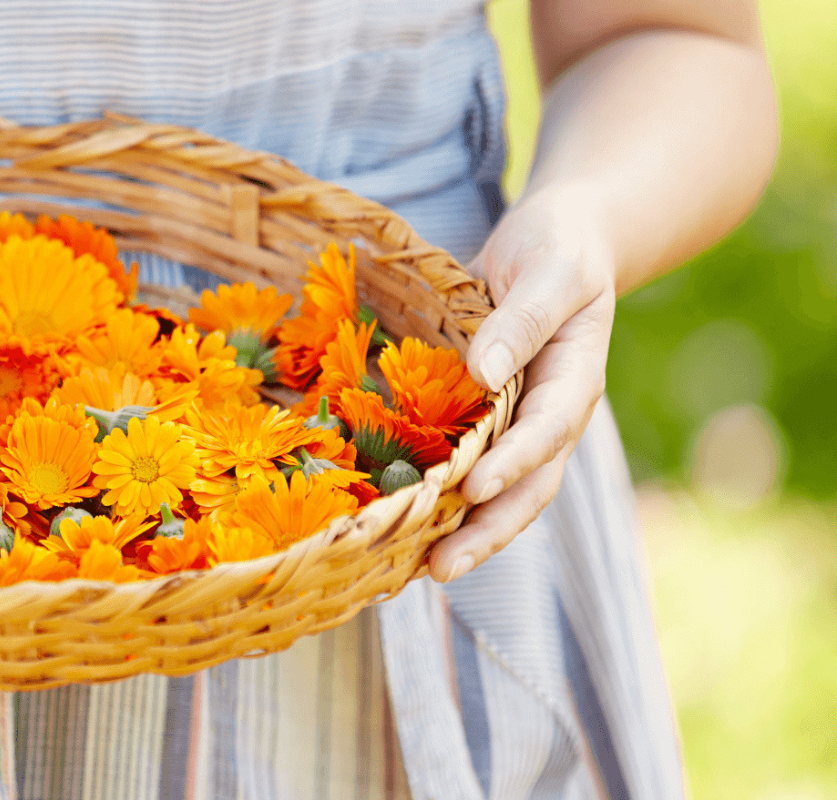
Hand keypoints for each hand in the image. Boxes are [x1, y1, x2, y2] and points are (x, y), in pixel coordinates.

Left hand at [430, 185, 616, 581]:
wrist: (559, 244)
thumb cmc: (558, 250)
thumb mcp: (551, 270)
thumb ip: (524, 319)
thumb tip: (487, 371)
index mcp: (574, 381)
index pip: (547, 432)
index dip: (514, 464)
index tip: (475, 488)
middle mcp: (548, 417)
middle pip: (526, 489)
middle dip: (485, 532)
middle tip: (439, 568)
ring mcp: (517, 425)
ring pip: (495, 494)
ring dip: (460, 535)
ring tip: (412, 573)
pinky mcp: (483, 423)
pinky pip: (463, 470)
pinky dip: (436, 504)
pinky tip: (394, 533)